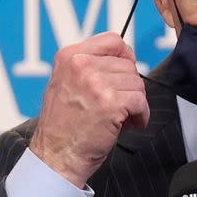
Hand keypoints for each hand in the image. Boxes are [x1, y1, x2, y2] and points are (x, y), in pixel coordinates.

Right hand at [30, 32, 149, 187]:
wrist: (56, 156)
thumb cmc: (62, 126)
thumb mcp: (65, 84)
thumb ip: (88, 66)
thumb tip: (124, 58)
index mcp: (69, 57)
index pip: (113, 40)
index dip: (125, 56)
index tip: (125, 72)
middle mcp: (81, 66)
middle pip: (128, 65)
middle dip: (129, 87)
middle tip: (120, 105)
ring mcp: (96, 83)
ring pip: (137, 83)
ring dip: (135, 103)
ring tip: (123, 117)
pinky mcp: (110, 102)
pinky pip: (140, 101)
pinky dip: (141, 115)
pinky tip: (130, 124)